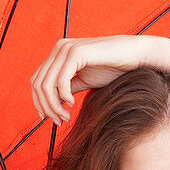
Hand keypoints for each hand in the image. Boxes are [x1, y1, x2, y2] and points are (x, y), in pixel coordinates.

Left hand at [30, 35, 148, 123]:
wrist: (133, 56)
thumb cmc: (112, 68)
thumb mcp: (84, 81)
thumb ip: (67, 89)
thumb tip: (54, 103)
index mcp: (58, 54)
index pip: (36, 80)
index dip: (39, 102)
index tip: (49, 119)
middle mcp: (59, 48)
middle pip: (38, 84)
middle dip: (46, 107)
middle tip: (59, 121)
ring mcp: (66, 49)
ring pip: (46, 85)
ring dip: (54, 106)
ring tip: (65, 117)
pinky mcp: (76, 53)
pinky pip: (61, 81)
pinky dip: (64, 97)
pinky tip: (73, 104)